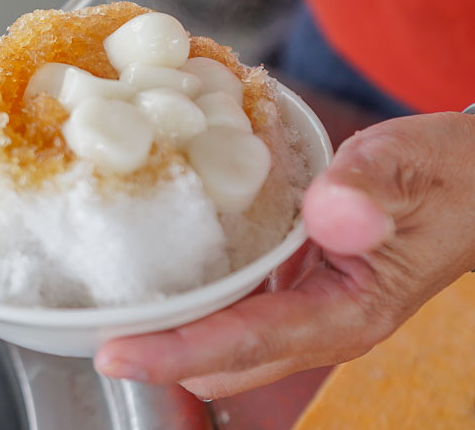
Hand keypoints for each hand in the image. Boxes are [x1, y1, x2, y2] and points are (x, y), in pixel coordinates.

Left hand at [94, 112, 474, 398]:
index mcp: (346, 313)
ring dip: (168, 332)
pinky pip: (231, 310)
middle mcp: (319, 326)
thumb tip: (328, 213)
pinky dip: (192, 300)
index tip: (113, 353)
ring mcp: (305, 313)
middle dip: (158, 353)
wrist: (468, 180)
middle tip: (93, 325)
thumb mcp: (412, 168)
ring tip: (106, 306)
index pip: (246, 343)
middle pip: (221, 360)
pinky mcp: (294, 291)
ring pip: (222, 344)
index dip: (176, 353)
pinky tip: (158, 270)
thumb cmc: (444, 175)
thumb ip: (371, 190)